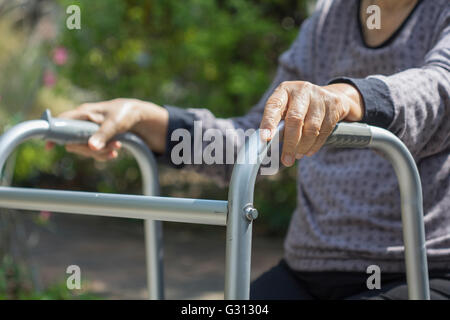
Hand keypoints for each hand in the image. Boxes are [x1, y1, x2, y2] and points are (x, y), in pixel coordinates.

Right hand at [46, 98, 167, 160]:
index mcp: (83, 113)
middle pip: (73, 142)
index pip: (61, 122)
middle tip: (111, 148)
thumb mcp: (115, 124)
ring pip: (85, 149)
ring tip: (117, 147)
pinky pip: (94, 152)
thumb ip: (103, 135)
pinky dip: (104, 154)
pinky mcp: (96, 139)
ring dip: (100, 152)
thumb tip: (91, 147)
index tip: (50, 146)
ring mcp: (89, 131)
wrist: (138, 116)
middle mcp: (83, 122)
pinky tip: (115, 153)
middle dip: (90, 149)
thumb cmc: (125, 113)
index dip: (53, 134)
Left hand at [259, 81, 363, 166]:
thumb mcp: (285, 109)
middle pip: (295, 119)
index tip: (265, 139)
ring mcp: (319, 96)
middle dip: (290, 143)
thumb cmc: (298, 107)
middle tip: (286, 160)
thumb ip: (277, 124)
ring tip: (297, 155)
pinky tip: (308, 151)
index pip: (274, 106)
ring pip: (311, 128)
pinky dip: (315, 145)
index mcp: (284, 90)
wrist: (329, 96)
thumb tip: (268, 146)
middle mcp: (302, 90)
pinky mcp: (333, 105)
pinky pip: (324, 131)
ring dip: (303, 147)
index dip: (269, 123)